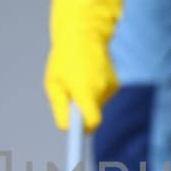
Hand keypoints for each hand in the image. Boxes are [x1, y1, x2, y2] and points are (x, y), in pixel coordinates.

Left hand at [45, 0, 121, 130]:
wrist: (84, 33)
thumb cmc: (64, 59)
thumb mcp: (54, 83)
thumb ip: (60, 107)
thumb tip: (67, 128)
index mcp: (85, 89)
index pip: (92, 121)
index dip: (85, 130)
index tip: (79, 137)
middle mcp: (102, 89)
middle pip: (92, 115)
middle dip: (81, 111)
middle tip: (69, 95)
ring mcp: (112, 87)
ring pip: (97, 106)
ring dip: (87, 99)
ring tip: (78, 79)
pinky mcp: (116, 84)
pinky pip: (102, 98)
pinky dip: (95, 92)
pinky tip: (88, 76)